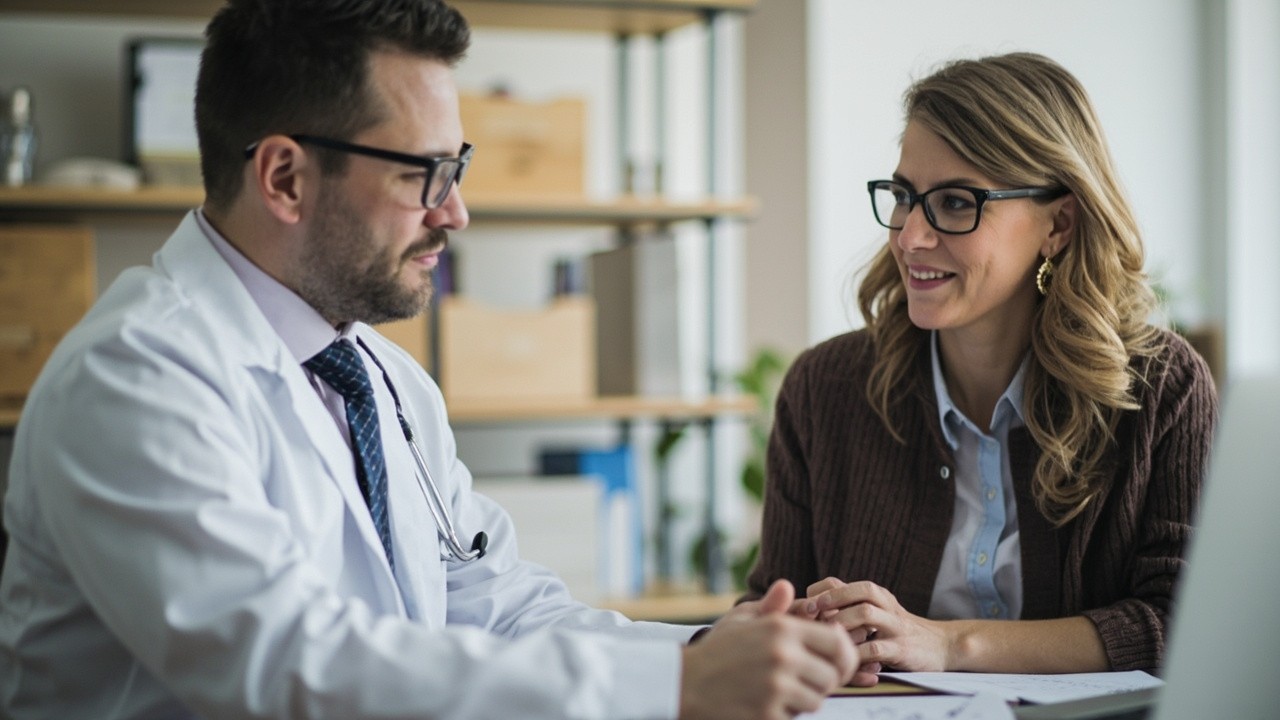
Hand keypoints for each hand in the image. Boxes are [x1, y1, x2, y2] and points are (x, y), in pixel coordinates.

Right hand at [679, 580, 856, 719]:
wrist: (683, 683)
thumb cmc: (716, 651)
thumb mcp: (740, 620)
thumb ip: (770, 607)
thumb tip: (788, 588)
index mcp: (782, 628)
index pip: (839, 644)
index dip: (845, 657)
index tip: (837, 664)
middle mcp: (784, 655)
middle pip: (832, 676)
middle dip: (822, 681)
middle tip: (802, 680)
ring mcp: (777, 687)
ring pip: (816, 700)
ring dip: (802, 699)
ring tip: (778, 690)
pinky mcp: (768, 715)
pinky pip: (795, 717)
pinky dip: (784, 714)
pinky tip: (763, 703)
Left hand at [807, 578, 952, 672]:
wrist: (942, 647)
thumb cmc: (897, 632)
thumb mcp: (877, 613)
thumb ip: (850, 608)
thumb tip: (808, 609)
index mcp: (876, 595)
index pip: (846, 581)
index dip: (822, 591)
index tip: (806, 605)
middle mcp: (887, 606)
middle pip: (858, 591)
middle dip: (832, 600)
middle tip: (811, 614)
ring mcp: (895, 627)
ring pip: (866, 614)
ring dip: (842, 624)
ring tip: (828, 637)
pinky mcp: (901, 649)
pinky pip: (875, 649)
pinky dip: (857, 654)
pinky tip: (846, 660)